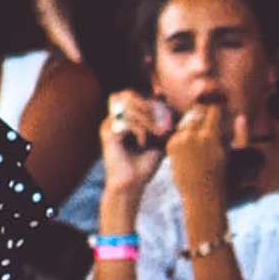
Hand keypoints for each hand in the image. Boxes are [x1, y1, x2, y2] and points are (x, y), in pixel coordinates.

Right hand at [99, 90, 173, 204]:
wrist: (132, 185)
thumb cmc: (145, 165)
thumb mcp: (160, 139)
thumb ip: (164, 120)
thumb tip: (170, 101)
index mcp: (124, 118)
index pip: (133, 94)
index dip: (148, 96)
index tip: (163, 104)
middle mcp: (114, 118)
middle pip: (128, 94)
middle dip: (148, 104)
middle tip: (160, 120)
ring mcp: (109, 125)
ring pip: (128, 106)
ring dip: (146, 117)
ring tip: (156, 134)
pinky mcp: (107, 134)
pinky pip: (126, 121)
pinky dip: (139, 129)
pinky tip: (143, 143)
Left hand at [165, 94, 249, 223]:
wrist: (201, 194)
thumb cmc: (221, 175)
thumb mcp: (231, 153)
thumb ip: (238, 134)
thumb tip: (241, 117)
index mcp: (209, 136)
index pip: (213, 108)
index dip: (218, 108)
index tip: (220, 111)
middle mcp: (192, 136)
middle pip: (197, 112)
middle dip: (203, 115)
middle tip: (209, 123)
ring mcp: (179, 140)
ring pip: (186, 122)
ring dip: (193, 125)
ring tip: (200, 138)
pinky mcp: (171, 146)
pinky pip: (178, 133)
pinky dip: (184, 136)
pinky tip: (190, 148)